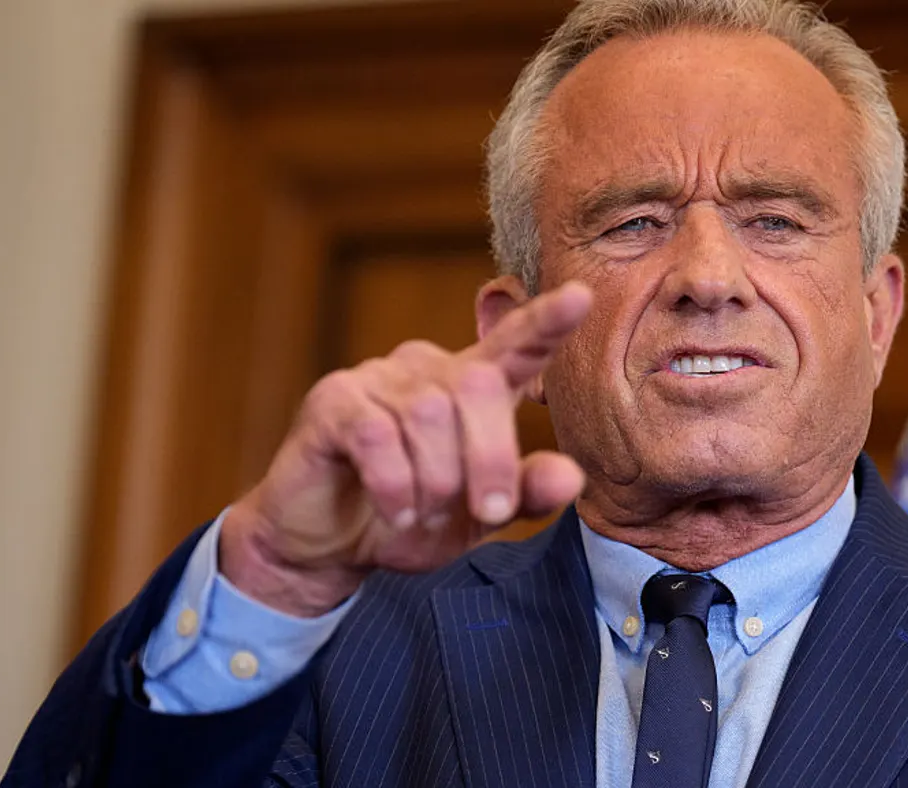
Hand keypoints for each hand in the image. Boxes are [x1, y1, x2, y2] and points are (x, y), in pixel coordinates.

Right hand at [219, 282, 593, 616]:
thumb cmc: (406, 520)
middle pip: (480, 387)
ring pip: (429, 414)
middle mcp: (427, 370)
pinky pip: (377, 434)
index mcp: (471, 388)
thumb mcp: (475, 517)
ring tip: (423, 516)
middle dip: (491, 460)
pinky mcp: (333, 400)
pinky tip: (395, 511)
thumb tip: (570, 477)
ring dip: (436, 482)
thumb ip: (524, 493)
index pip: (516, 342)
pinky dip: (395, 485)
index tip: (581, 298)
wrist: (326, 549)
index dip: (546, 321)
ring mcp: (377, 377)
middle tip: (486, 512)